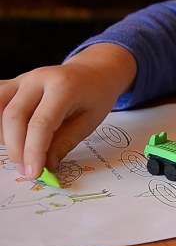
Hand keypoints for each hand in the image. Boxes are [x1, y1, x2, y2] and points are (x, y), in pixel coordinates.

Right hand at [0, 44, 135, 179]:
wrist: (93, 72)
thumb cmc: (95, 97)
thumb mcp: (89, 121)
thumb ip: (65, 143)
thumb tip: (45, 167)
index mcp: (63, 86)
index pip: (40, 123)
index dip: (33, 151)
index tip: (34, 173)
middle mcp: (38, 78)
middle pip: (14, 117)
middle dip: (17, 149)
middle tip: (27, 171)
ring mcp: (22, 78)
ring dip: (4, 137)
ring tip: (21, 155)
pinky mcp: (13, 82)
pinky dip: (0, 123)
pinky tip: (9, 137)